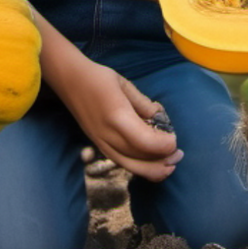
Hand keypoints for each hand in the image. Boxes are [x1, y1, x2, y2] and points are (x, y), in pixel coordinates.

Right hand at [58, 65, 183, 181]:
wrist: (69, 81)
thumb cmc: (99, 78)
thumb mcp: (125, 85)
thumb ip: (143, 104)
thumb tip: (159, 118)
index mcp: (118, 116)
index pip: (145, 141)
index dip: (163, 145)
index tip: (174, 140)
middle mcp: (108, 134)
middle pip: (139, 158)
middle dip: (162, 160)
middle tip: (178, 155)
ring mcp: (101, 142)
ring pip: (130, 165)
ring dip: (152, 170)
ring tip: (169, 166)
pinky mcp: (98, 145)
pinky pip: (121, 162)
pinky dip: (138, 167)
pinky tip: (150, 164)